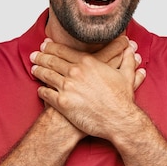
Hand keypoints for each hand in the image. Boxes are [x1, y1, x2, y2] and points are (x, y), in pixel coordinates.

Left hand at [30, 36, 145, 139]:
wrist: (119, 120)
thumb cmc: (122, 100)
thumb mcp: (126, 76)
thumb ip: (127, 60)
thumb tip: (132, 50)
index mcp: (87, 62)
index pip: (63, 50)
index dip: (51, 47)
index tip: (45, 45)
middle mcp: (75, 72)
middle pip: (51, 60)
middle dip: (41, 56)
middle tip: (34, 55)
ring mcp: (67, 87)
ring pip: (46, 75)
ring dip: (38, 71)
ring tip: (34, 69)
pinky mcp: (62, 103)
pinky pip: (46, 94)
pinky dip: (41, 90)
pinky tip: (39, 89)